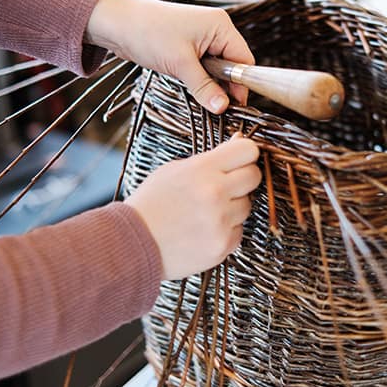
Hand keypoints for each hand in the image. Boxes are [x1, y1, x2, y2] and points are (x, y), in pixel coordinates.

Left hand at [85, 0, 253, 112]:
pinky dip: (200, 79)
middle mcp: (216, 29)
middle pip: (232, 65)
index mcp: (221, 26)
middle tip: (216, 107)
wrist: (116, 23)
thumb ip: (204, 88)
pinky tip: (193, 88)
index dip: (241, 85)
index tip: (234, 107)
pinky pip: (204, 67)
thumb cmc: (149, 34)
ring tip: (202, 98)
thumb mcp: (180, 65)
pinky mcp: (190, 45)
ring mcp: (203, 37)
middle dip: (225, 86)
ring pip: (218, 68)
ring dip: (210, 84)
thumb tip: (223, 108)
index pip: (244, 60)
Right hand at [124, 135, 260, 279]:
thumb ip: (209, 159)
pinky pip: (239, 231)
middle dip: (243, 179)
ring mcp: (220, 221)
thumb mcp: (174, 170)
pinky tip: (204, 230)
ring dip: (233, 207)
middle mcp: (215, 194)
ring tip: (206, 212)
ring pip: (247, 206)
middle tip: (225, 186)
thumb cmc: (152, 204)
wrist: (132, 244)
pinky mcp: (222, 245)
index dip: (244, 154)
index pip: (248, 150)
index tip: (239, 160)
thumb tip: (239, 141)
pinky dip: (227, 231)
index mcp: (202, 169)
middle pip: (254, 176)